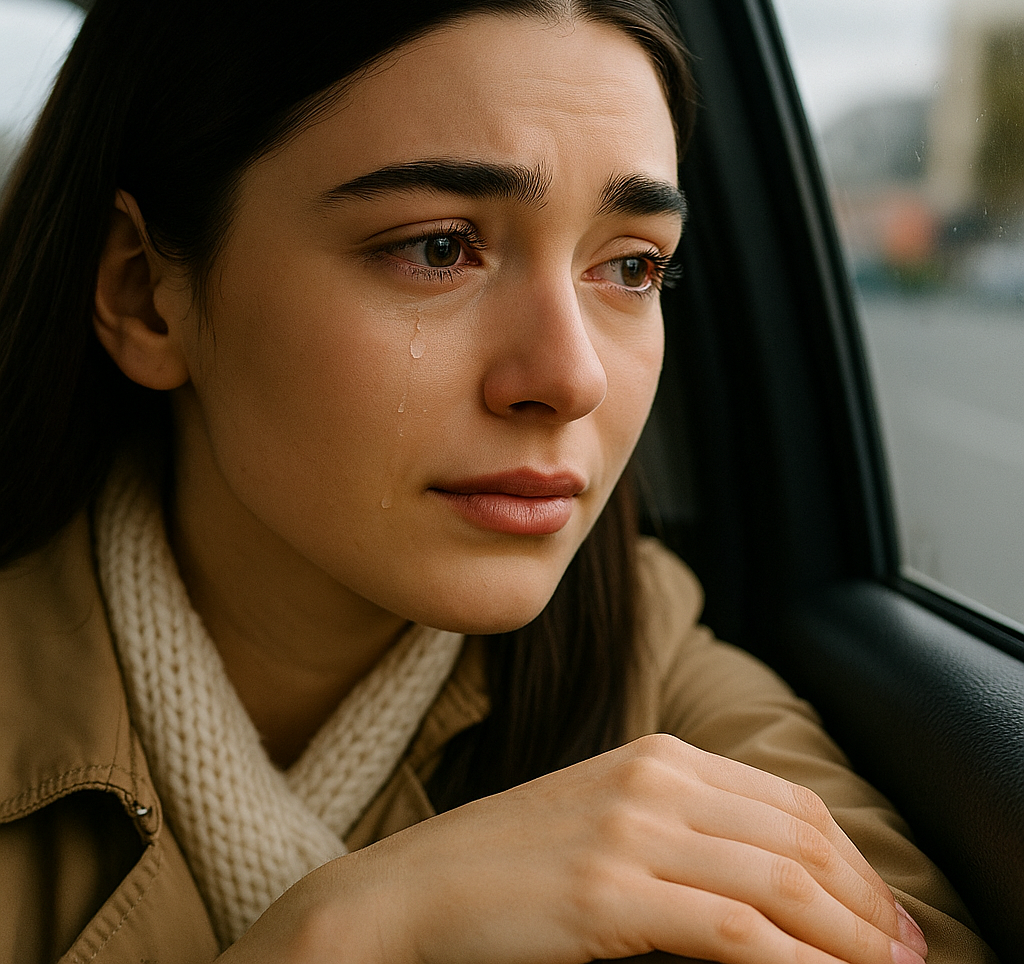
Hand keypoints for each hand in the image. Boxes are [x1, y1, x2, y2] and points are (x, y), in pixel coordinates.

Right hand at [221, 734, 928, 963]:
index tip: (885, 913)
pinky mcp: (609, 890)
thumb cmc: (508, 867)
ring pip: (779, 882)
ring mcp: (630, 831)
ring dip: (849, 936)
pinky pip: (734, 930)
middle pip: (798, 837)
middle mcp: (651, 780)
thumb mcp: (604, 823)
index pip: (787, 801)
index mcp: (654, 756)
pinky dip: (794, 962)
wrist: (411, 891)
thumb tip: (765, 882)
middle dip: (868, 902)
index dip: (853, 859)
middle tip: (909, 952)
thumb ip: (679, 830)